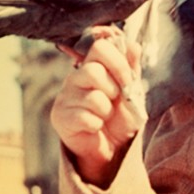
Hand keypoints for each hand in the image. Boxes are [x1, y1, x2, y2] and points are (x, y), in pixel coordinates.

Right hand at [50, 27, 145, 186]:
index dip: (118, 62)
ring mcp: (65, 97)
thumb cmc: (120, 116)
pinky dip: (97, 124)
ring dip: (106, 110)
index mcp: (92, 65)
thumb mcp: (132, 91)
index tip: (127, 80)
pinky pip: (85, 118)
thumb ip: (132, 68)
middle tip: (114, 100)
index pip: (100, 47)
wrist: (110, 147)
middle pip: (93, 71)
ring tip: (104, 115)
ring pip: (93, 97)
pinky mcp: (59, 117)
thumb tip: (134, 46)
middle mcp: (75, 77)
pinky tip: (94, 127)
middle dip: (113, 89)